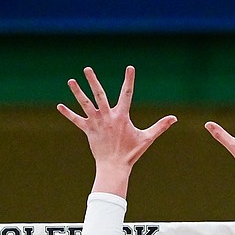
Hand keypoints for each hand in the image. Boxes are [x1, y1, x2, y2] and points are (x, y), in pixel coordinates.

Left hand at [57, 65, 175, 196]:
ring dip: (78, 92)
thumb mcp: (147, 138)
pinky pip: (76, 120)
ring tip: (71, 81)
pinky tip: (59, 106)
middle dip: (93, 81)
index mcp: (121, 116)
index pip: (127, 94)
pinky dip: (68, 114)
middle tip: (87, 69)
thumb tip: (175, 118)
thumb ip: (160, 126)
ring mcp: (96, 123)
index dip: (129, 80)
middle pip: (99, 95)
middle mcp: (107, 117)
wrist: (114, 167)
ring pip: (85, 104)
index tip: (130, 67)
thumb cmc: (131, 153)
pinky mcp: (88, 130)